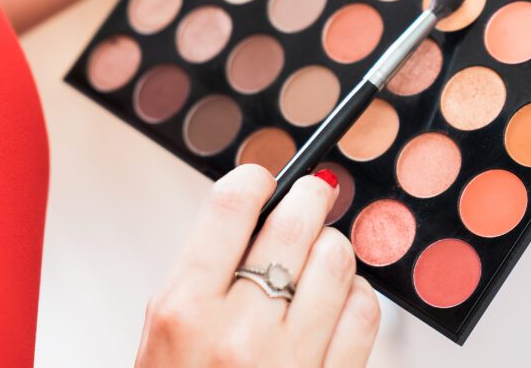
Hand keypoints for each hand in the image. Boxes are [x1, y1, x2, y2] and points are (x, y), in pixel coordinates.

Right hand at [135, 165, 380, 367]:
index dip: (255, 180)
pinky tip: (338, 304)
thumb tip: (256, 209)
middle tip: (312, 196)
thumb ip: (203, 273)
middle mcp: (238, 331)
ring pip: (338, 259)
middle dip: (308, 198)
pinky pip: (367, 310)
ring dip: (333, 250)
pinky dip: (358, 296)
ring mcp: (291, 361)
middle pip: (295, 222)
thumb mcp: (163, 336)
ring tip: (319, 261)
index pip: (231, 205)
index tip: (264, 180)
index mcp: (184, 310)